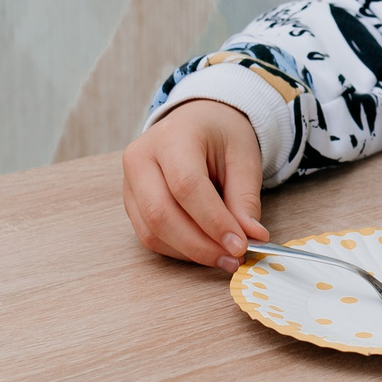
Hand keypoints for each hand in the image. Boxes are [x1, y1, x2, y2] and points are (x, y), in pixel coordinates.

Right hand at [123, 98, 268, 270]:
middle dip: (200, 245)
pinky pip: (149, 236)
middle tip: (234, 258)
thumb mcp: (244, 158)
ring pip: (152, 231)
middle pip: (161, 213)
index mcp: (172, 136)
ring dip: (190, 252)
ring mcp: (130, 182)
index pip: (186, 186)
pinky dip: (179, 250)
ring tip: (224, 256)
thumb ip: (245, 199)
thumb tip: (251, 238)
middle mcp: (141, 158)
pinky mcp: (131, 203)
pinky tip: (205, 249)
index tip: (240, 245)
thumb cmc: (221, 136)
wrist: (197, 123)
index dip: (213, 221)